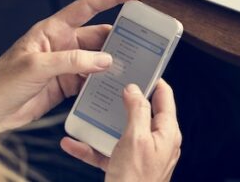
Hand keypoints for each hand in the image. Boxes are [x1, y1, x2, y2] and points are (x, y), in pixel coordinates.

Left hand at [0, 0, 144, 136]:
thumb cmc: (0, 83)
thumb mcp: (36, 66)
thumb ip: (73, 61)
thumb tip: (105, 59)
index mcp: (53, 30)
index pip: (88, 6)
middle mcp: (63, 44)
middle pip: (100, 36)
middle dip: (122, 37)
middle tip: (145, 41)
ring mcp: (67, 65)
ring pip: (100, 59)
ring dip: (115, 63)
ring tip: (134, 66)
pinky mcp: (69, 84)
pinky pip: (94, 80)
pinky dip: (106, 83)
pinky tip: (116, 86)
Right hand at [61, 81, 181, 181]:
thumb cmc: (135, 179)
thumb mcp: (136, 138)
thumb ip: (137, 111)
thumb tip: (136, 89)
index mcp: (167, 132)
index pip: (165, 98)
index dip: (154, 82)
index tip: (141, 69)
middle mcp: (157, 142)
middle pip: (141, 114)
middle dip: (123, 102)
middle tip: (109, 87)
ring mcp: (142, 155)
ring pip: (121, 133)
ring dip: (101, 125)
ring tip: (86, 113)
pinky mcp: (126, 167)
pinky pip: (108, 153)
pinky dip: (91, 148)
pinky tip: (73, 143)